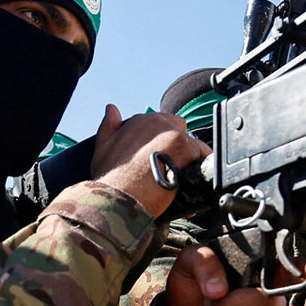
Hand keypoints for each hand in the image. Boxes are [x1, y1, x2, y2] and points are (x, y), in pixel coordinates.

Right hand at [92, 104, 209, 216]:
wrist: (119, 197)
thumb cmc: (110, 179)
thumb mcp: (102, 147)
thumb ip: (108, 125)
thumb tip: (111, 108)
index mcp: (140, 121)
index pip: (162, 124)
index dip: (163, 144)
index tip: (161, 159)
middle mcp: (157, 122)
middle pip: (181, 130)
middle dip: (179, 148)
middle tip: (171, 169)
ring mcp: (173, 134)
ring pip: (192, 144)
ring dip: (188, 160)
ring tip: (179, 180)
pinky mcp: (186, 148)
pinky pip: (203, 155)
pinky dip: (199, 169)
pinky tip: (188, 183)